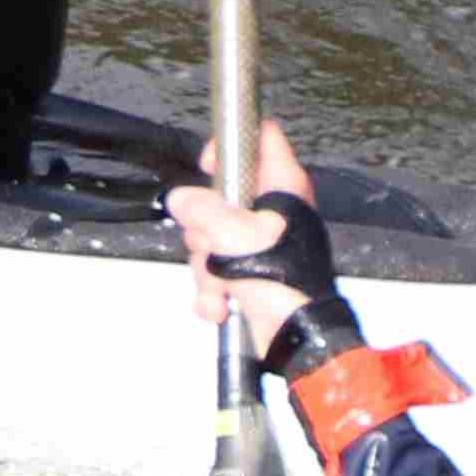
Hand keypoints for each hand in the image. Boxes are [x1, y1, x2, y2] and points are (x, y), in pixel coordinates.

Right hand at [167, 114, 319, 342]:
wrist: (296, 338)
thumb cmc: (282, 279)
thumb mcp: (236, 237)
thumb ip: (202, 211)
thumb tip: (179, 198)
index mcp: (283, 187)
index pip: (261, 137)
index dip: (230, 145)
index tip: (207, 170)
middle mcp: (272, 210)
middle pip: (221, 195)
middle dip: (204, 231)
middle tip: (213, 248)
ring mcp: (260, 242)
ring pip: (212, 237)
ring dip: (206, 269)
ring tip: (221, 288)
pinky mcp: (249, 271)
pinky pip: (215, 268)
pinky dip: (212, 289)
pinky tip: (219, 306)